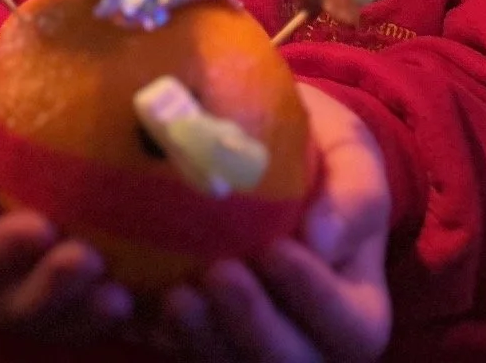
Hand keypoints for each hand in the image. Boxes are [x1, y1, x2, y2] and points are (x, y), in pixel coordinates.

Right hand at [0, 85, 133, 338]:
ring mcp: (17, 304)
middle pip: (10, 309)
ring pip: (52, 324)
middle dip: (51, 292)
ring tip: (121, 297)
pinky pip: (84, 316)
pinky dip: (117, 316)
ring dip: (85, 314)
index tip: (39, 226)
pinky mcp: (58, 302)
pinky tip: (151, 301)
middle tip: (89, 261)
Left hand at [162, 83, 391, 360]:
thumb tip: (320, 238)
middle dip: (253, 325)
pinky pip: (174, 348)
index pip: (350, 327)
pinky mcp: (193, 334)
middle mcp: (305, 341)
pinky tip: (130, 302)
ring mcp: (244, 342)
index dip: (315, 298)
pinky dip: (154, 332)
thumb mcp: (350, 154)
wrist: (256, 145)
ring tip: (177, 296)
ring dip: (203, 339)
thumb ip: (354, 194)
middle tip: (219, 274)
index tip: (276, 250)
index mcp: (355, 308)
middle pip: (288, 362)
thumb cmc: (317, 152)